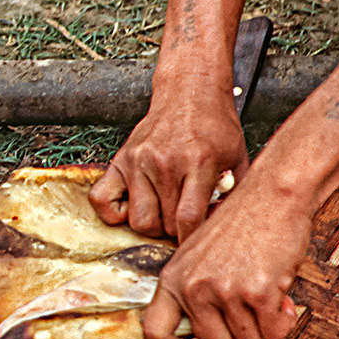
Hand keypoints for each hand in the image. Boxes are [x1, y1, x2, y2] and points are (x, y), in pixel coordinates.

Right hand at [90, 93, 247, 239]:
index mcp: (198, 163)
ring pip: (138, 220)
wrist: (189, 94)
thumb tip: (218, 229)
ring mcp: (137, 162)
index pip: (188, 218)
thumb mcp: (237, 159)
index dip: (191, 240)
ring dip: (152, 224)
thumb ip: (233, 195)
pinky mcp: (119, 161)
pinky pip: (101, 200)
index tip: (196, 244)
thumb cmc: (214, 128)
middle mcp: (164, 163)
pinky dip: (114, 212)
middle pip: (163, 224)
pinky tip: (134, 205)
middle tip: (184, 219)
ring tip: (164, 211)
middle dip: (176, 231)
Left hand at [140, 183, 306, 338]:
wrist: (270, 196)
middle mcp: (193, 288)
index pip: (154, 332)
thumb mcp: (196, 257)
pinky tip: (281, 296)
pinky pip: (275, 332)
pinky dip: (283, 320)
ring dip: (264, 324)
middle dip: (237, 335)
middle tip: (247, 309)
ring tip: (263, 292)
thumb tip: (197, 335)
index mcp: (172, 280)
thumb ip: (191, 292)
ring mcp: (223, 291)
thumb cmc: (239, 227)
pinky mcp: (257, 292)